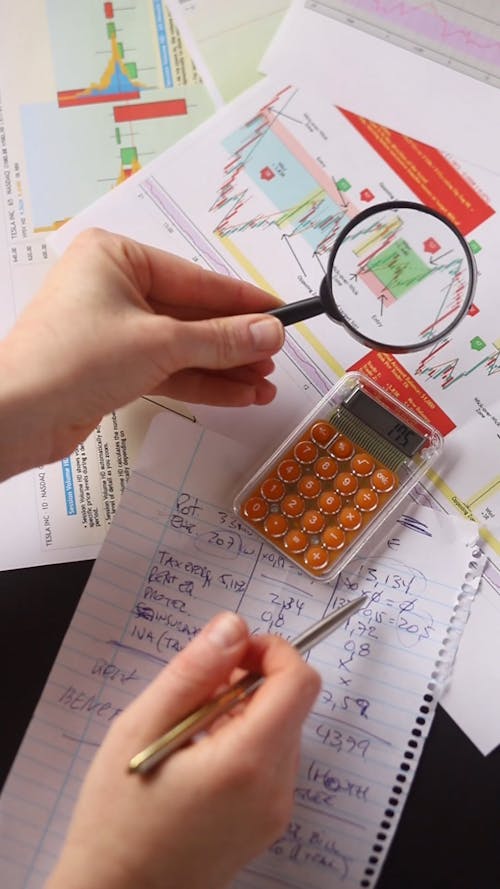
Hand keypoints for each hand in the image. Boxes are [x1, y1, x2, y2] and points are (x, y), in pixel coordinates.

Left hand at [0, 228, 283, 478]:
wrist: (17, 417)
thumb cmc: (74, 360)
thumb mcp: (161, 344)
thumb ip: (221, 339)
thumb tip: (272, 332)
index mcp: (116, 257)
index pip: (196, 278)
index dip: (243, 301)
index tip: (282, 313)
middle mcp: (113, 287)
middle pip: (191, 314)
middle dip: (235, 343)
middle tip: (276, 358)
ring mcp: (111, 329)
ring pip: (181, 346)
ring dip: (223, 367)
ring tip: (265, 386)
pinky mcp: (110, 366)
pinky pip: (166, 367)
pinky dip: (200, 382)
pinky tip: (238, 395)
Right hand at [46, 612, 319, 888]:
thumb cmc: (116, 819)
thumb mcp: (141, 728)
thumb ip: (193, 672)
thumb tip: (233, 627)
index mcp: (247, 762)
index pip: (298, 682)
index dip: (271, 651)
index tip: (232, 652)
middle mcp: (274, 790)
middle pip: (292, 705)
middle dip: (252, 680)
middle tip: (198, 691)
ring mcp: (275, 812)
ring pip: (282, 731)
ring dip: (246, 711)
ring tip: (191, 729)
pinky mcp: (267, 824)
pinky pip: (272, 763)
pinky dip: (245, 742)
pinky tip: (199, 755)